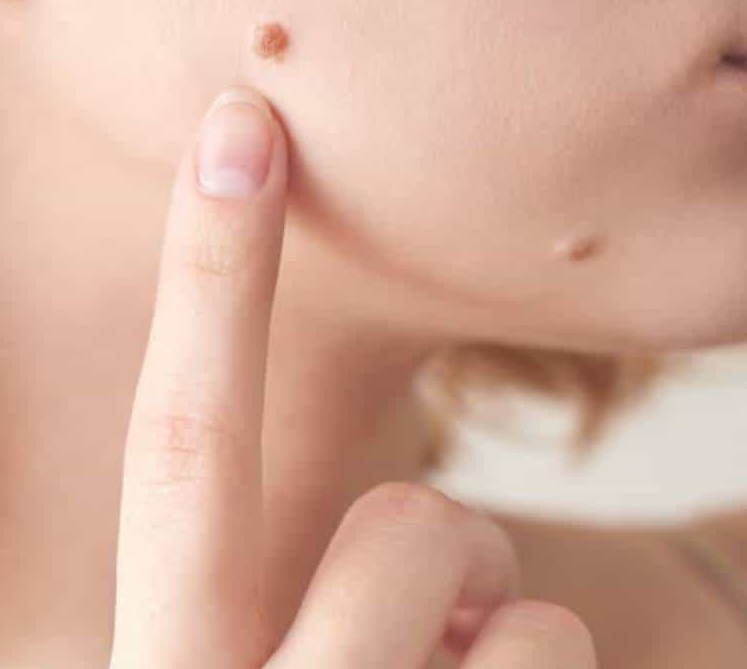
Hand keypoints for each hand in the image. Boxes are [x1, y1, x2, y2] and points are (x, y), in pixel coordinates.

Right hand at [107, 86, 597, 668]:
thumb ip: (257, 592)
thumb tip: (430, 555)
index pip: (179, 454)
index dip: (209, 284)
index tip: (237, 129)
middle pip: (408, 522)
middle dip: (450, 545)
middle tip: (432, 617)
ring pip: (527, 611)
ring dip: (503, 633)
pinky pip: (567, 646)